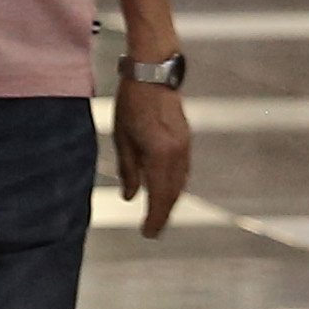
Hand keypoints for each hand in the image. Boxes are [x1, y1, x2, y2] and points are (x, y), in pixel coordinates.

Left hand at [114, 75, 192, 238]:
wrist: (154, 74)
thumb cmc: (131, 103)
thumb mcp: (122, 137)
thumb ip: (128, 169)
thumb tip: (131, 197)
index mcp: (159, 154)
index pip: (160, 196)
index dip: (155, 218)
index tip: (148, 234)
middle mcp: (177, 153)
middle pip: (173, 193)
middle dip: (163, 214)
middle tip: (152, 230)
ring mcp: (185, 146)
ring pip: (180, 183)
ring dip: (170, 200)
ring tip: (157, 214)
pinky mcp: (186, 139)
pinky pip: (183, 170)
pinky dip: (175, 185)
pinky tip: (166, 190)